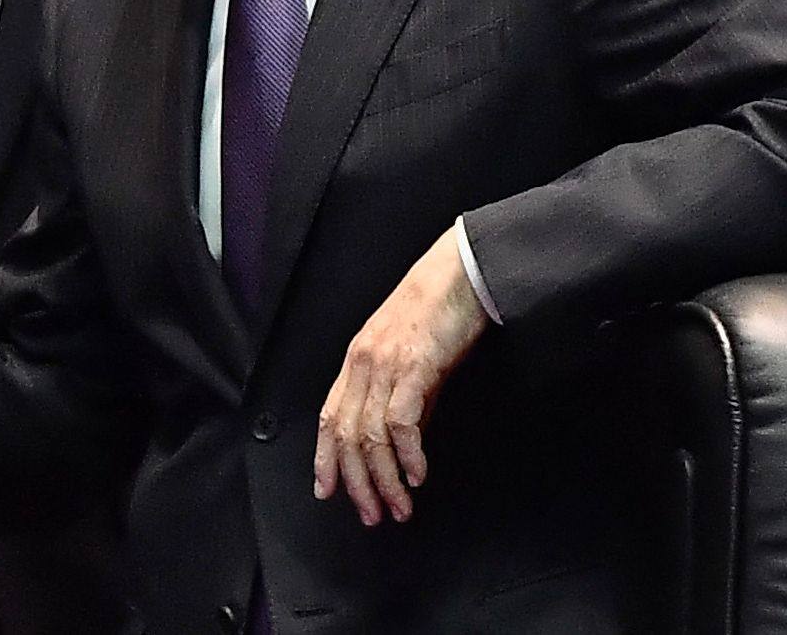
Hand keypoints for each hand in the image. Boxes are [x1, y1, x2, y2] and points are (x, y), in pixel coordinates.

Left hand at [312, 226, 487, 525]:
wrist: (462, 271)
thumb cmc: (439, 311)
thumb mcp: (410, 357)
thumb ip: (401, 396)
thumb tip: (402, 443)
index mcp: (356, 360)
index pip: (329, 418)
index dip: (325, 459)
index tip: (328, 493)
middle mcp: (362, 363)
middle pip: (346, 435)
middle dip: (356, 483)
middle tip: (372, 515)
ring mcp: (385, 364)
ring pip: (371, 436)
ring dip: (384, 479)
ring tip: (399, 508)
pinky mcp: (414, 365)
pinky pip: (401, 421)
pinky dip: (407, 454)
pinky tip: (417, 475)